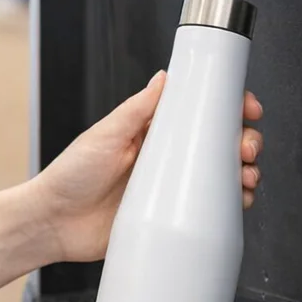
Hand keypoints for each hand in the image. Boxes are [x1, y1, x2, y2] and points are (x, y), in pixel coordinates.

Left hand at [30, 72, 263, 262]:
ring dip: (243, 171)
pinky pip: (210, 207)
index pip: (197, 111)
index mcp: (150, 131)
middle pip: (217, 142)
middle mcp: (164, 156)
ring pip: (220, 174)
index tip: (247, 107)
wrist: (54, 224)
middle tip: (247, 147)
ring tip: (247, 174)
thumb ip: (136, 109)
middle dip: (243, 139)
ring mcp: (169, 187)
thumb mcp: (104, 135)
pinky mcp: (170, 216)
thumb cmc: (70, 176)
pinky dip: (231, 203)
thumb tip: (165, 77)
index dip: (227, 107)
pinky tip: (239, 200)